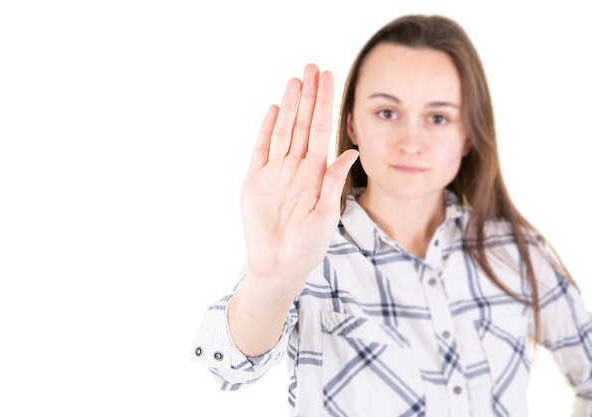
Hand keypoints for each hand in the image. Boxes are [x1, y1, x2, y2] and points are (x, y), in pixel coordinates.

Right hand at [240, 64, 358, 295]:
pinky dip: (267, 129)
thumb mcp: (326, 214)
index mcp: (317, 173)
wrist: (278, 266)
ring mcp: (275, 171)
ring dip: (290, 106)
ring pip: (284, 130)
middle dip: (309, 96)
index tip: (330, 79)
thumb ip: (333, 181)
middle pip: (303, 124)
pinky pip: (261, 149)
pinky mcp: (255, 180)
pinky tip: (275, 109)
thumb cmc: (307, 246)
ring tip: (295, 80)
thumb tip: (350, 151)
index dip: (326, 104)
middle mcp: (297, 167)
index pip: (322, 130)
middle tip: (312, 67)